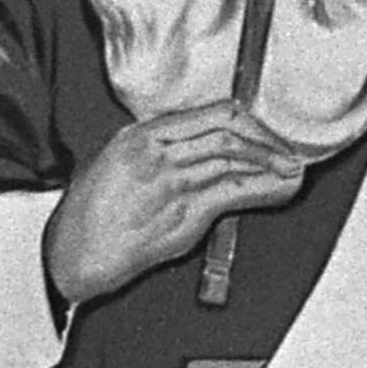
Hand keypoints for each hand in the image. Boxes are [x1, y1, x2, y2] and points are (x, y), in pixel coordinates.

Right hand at [46, 103, 307, 301]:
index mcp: (141, 133)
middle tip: (289, 153)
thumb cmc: (89, 213)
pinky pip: (234, 194)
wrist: (72, 254)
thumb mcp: (115, 161)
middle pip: (229, 133)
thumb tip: (201, 147)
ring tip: (294, 171)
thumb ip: (157, 148)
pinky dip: (265, 190)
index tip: (265, 133)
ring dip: (273, 165)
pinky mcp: (182, 214)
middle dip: (267, 142)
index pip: (212, 113)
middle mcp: (157, 151)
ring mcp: (170, 182)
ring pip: (235, 160)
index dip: (249, 122)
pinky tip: (281, 190)